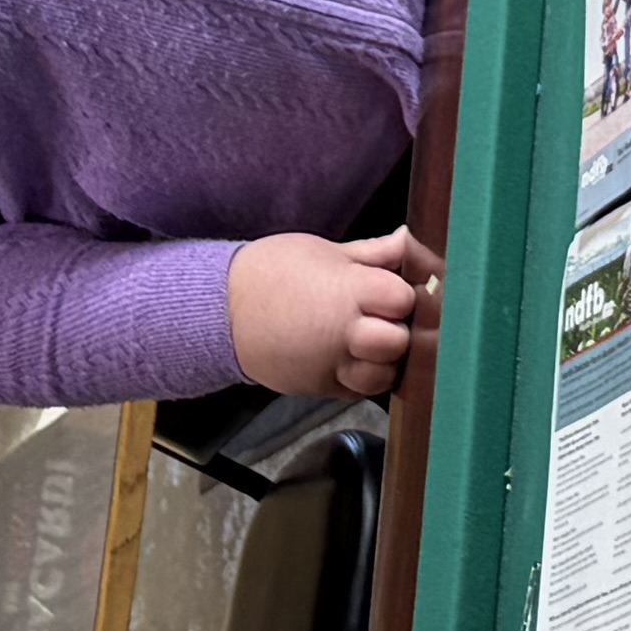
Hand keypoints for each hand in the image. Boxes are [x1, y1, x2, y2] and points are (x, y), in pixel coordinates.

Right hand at [230, 224, 441, 401]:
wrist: (221, 312)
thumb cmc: (271, 273)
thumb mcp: (324, 252)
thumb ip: (373, 253)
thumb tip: (408, 238)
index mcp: (347, 291)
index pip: (402, 299)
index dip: (401, 295)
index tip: (390, 290)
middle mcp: (342, 333)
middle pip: (398, 342)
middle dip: (398, 329)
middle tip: (383, 318)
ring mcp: (331, 365)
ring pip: (384, 376)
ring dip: (385, 360)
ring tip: (370, 342)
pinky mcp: (320, 387)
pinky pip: (359, 391)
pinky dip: (363, 377)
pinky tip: (353, 358)